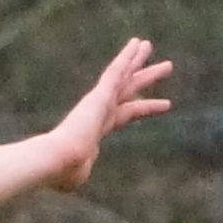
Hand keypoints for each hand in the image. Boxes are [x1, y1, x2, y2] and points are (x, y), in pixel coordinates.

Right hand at [36, 37, 172, 186]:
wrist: (57, 159)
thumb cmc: (64, 172)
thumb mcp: (76, 176)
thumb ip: (80, 173)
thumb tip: (76, 178)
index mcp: (97, 130)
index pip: (125, 114)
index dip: (144, 108)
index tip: (165, 104)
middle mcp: (100, 112)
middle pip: (128, 90)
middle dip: (145, 77)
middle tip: (165, 66)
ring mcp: (99, 102)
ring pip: (124, 76)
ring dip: (138, 61)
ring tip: (149, 44)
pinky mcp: (99, 95)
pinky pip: (116, 71)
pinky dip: (126, 58)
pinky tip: (136, 45)